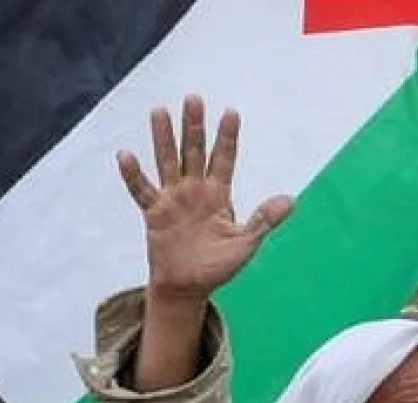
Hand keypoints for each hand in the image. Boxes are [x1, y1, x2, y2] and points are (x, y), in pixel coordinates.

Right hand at [119, 94, 293, 306]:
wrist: (188, 288)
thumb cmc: (217, 266)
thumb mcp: (246, 243)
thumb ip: (264, 220)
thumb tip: (291, 200)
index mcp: (218, 195)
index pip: (224, 159)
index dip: (227, 137)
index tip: (231, 112)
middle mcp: (195, 190)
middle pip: (194, 152)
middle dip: (194, 126)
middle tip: (194, 98)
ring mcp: (173, 199)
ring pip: (168, 162)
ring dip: (164, 138)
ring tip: (159, 111)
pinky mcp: (154, 213)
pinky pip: (143, 191)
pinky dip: (133, 175)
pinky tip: (126, 155)